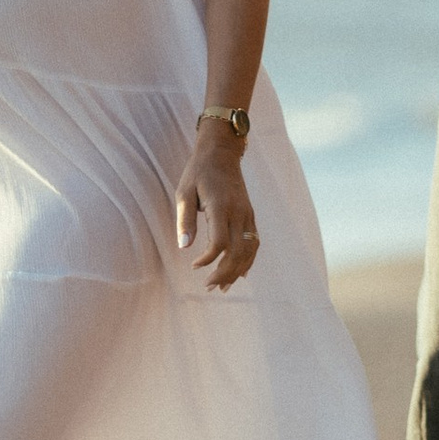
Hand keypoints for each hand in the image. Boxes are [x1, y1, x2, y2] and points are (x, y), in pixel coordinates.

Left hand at [176, 126, 259, 288]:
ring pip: (249, 250)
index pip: (220, 242)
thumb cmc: (198, 172)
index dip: (208, 259)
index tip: (194, 266)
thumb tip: (184, 248)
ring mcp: (247, 214)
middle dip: (224, 274)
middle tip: (209, 286)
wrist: (222, 152)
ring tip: (223, 286)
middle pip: (238, 252)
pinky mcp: (250, 215)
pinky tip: (241, 273)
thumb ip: (184, 220)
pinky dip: (249, 260)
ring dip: (237, 271)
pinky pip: (254, 242)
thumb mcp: (184, 192)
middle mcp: (239, 212)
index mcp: (221, 206)